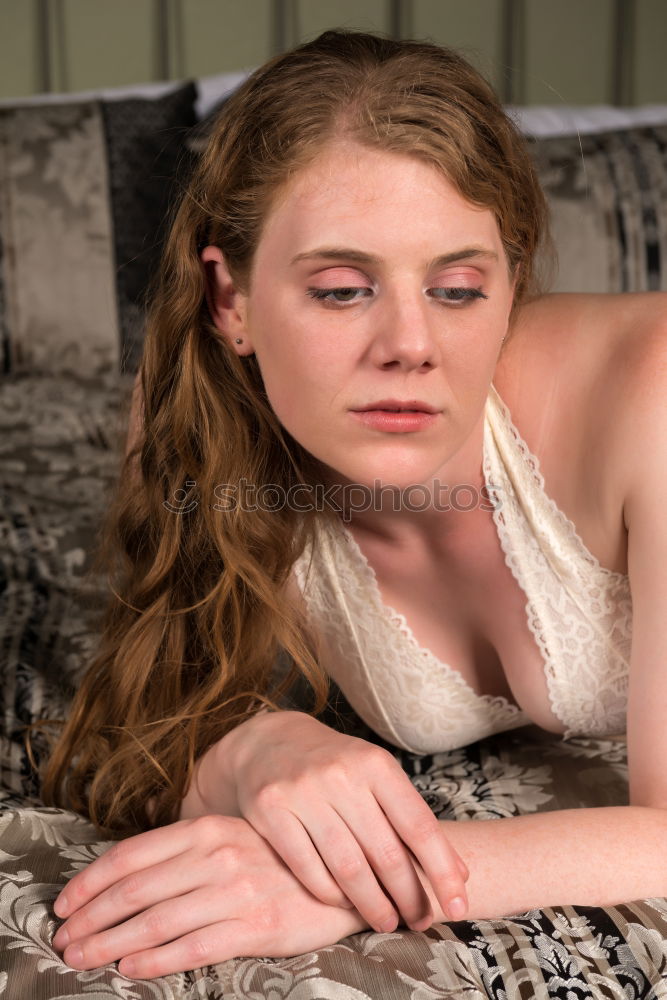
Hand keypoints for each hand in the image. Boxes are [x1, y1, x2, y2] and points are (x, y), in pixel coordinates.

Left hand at [51, 814, 367, 978]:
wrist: (347, 878)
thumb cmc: (279, 862)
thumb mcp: (232, 840)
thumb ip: (186, 852)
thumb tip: (126, 877)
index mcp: (207, 828)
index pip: (132, 854)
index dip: (91, 881)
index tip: (63, 904)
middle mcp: (218, 854)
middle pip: (135, 889)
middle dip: (91, 918)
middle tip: (63, 941)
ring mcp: (237, 889)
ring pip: (156, 920)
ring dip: (111, 943)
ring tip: (83, 958)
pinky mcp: (257, 924)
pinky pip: (195, 946)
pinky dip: (156, 960)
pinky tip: (131, 969)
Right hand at [221, 710, 469, 931]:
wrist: (269, 741)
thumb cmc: (336, 765)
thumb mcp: (375, 775)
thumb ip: (410, 817)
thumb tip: (458, 874)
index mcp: (375, 763)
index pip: (419, 826)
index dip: (442, 871)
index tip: (459, 906)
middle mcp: (341, 775)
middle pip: (386, 854)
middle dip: (410, 897)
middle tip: (421, 922)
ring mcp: (303, 793)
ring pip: (348, 868)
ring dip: (373, 905)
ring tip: (387, 922)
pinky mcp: (270, 811)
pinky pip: (308, 869)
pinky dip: (331, 894)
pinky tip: (343, 903)